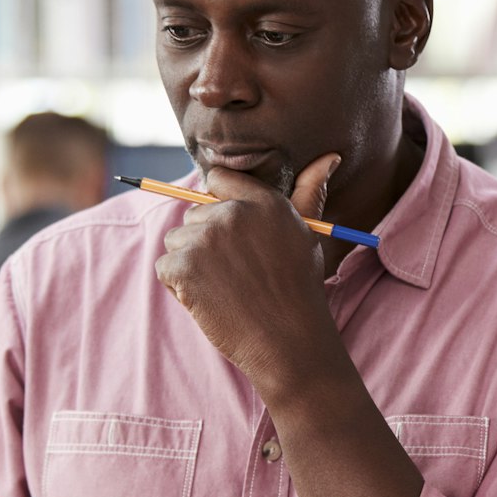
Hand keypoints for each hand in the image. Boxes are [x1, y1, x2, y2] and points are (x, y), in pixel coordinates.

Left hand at [153, 155, 344, 397]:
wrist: (288, 341)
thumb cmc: (299, 289)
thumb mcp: (308, 234)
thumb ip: (310, 191)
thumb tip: (330, 155)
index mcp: (263, 202)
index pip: (218, 180)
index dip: (219, 208)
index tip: (232, 237)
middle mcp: (233, 214)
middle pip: (193, 215)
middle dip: (205, 243)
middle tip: (236, 274)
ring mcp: (205, 239)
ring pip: (176, 242)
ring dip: (191, 266)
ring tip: (224, 288)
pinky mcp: (183, 266)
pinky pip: (166, 268)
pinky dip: (180, 287)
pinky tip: (210, 300)